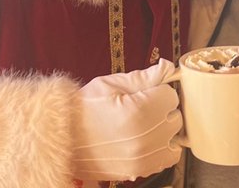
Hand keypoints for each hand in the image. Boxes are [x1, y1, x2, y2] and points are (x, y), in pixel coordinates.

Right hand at [70, 60, 181, 181]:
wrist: (63, 137)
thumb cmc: (83, 107)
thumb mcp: (109, 84)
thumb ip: (142, 78)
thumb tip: (167, 67)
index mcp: (139, 111)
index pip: (171, 96)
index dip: (158, 89)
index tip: (145, 91)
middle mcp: (146, 138)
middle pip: (176, 118)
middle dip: (162, 109)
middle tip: (143, 105)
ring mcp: (144, 157)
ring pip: (175, 140)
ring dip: (163, 130)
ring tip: (144, 124)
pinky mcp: (141, 171)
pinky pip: (167, 158)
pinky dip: (160, 148)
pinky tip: (144, 139)